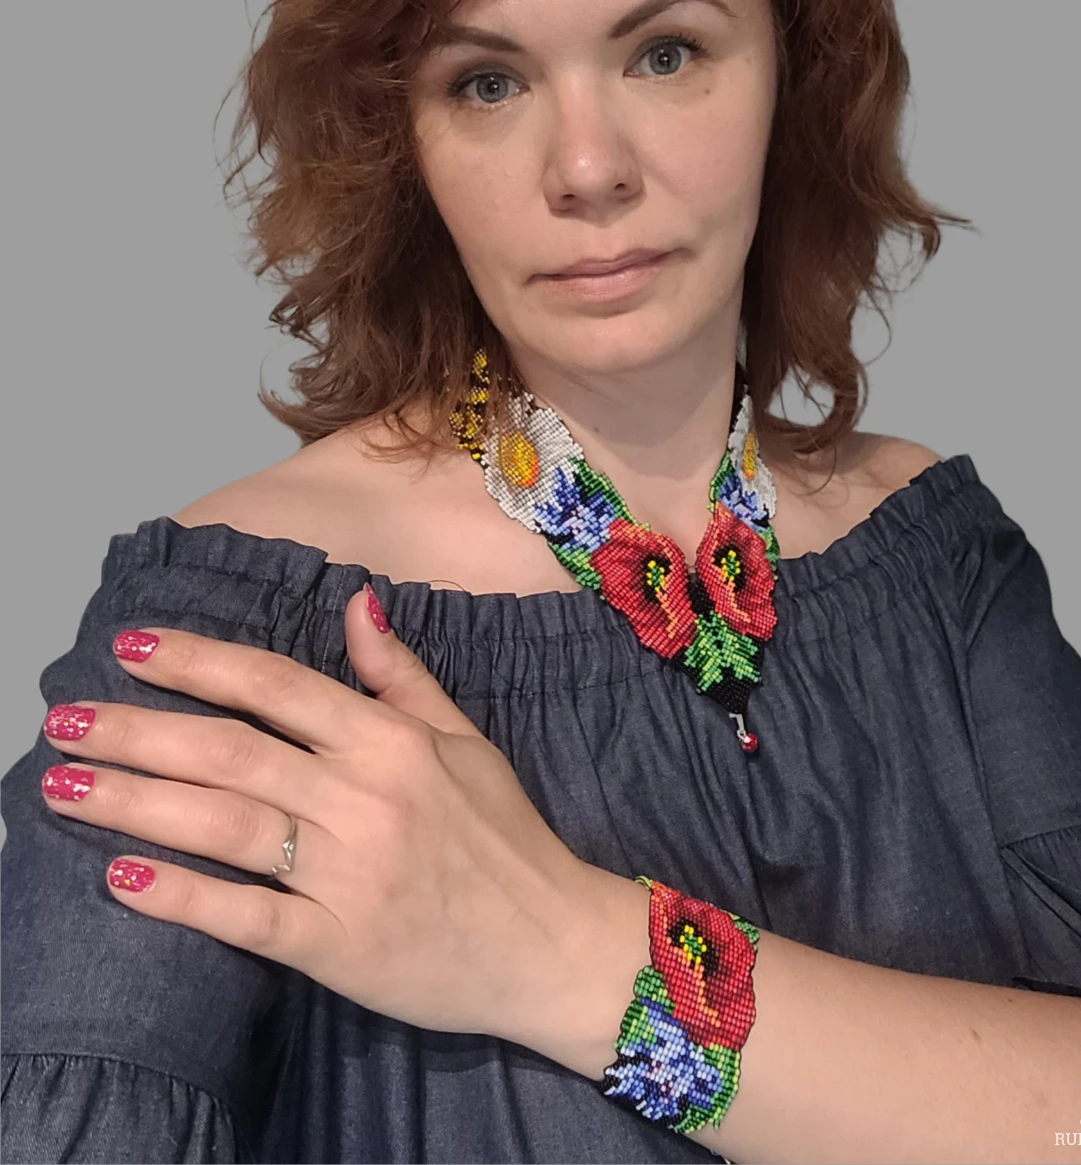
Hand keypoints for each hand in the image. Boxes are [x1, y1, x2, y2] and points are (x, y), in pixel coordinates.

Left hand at [39, 587, 616, 1048]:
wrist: (550, 942)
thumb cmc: (505, 837)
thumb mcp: (465, 741)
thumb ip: (400, 676)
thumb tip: (356, 603)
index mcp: (390, 741)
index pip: (276, 685)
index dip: (200, 663)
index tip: (132, 646)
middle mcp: (363, 797)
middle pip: (231, 752)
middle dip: (138, 732)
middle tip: (64, 720)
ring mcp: (348, 872)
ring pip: (225, 825)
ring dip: (135, 803)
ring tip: (61, 786)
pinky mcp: (338, 945)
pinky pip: (248, 916)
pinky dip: (184, 896)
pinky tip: (124, 877)